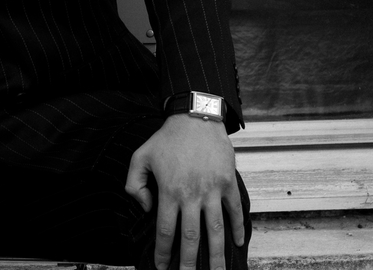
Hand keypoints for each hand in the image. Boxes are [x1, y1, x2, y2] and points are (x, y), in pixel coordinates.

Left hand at [125, 116, 242, 269]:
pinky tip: (236, 244)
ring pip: (215, 230)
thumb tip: (146, 209)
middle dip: (189, 262)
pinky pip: (235, 211)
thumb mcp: (140, 156)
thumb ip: (135, 184)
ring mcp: (212, 190)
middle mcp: (192, 194)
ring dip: (215, 254)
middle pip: (191, 237)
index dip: (164, 251)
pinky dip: (237, 229)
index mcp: (169, 191)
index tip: (162, 266)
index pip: (166, 230)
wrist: (196, 117)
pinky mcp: (227, 183)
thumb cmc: (166, 138)